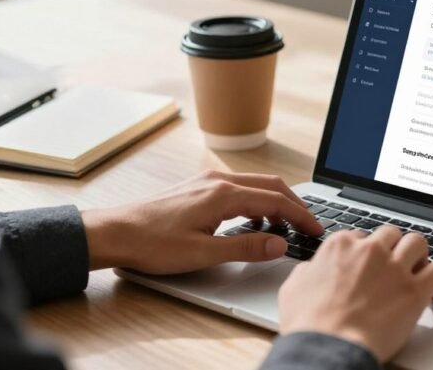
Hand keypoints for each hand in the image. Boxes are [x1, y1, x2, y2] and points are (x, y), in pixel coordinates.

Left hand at [80, 170, 323, 273]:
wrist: (115, 232)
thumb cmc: (153, 243)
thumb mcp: (204, 253)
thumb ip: (246, 247)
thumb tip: (280, 244)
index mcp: (224, 194)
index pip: (277, 201)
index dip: (301, 217)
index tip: (316, 230)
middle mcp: (219, 180)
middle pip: (271, 186)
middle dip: (295, 205)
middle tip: (309, 226)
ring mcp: (208, 180)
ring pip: (256, 185)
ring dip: (275, 203)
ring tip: (284, 228)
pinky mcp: (199, 186)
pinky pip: (239, 187)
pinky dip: (256, 201)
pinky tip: (252, 222)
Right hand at [278, 226, 432, 361]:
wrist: (327, 346)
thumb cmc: (308, 323)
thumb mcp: (294, 286)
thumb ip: (309, 270)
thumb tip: (314, 268)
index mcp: (341, 245)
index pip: (360, 234)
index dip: (365, 250)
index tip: (367, 263)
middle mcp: (370, 250)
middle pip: (391, 234)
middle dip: (393, 248)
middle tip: (394, 266)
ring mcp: (395, 268)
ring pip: (418, 243)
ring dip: (418, 256)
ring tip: (417, 272)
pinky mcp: (414, 290)